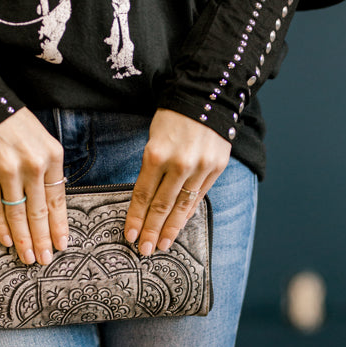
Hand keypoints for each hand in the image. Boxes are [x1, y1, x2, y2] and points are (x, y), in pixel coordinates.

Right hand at [0, 108, 67, 264]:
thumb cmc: (14, 125)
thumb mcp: (41, 141)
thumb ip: (47, 170)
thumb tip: (50, 204)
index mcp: (51, 156)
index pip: (57, 199)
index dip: (59, 225)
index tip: (61, 244)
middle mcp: (32, 165)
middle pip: (39, 212)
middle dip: (43, 240)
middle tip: (45, 260)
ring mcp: (7, 172)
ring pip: (18, 214)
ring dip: (23, 239)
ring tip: (28, 257)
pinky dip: (1, 227)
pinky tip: (7, 241)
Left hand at [124, 108, 231, 253]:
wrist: (207, 96)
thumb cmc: (174, 117)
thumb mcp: (154, 138)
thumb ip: (152, 168)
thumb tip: (147, 201)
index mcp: (156, 154)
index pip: (142, 194)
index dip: (135, 218)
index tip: (130, 235)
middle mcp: (178, 164)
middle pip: (161, 205)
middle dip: (150, 230)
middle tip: (144, 250)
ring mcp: (200, 168)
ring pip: (181, 206)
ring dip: (170, 229)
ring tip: (161, 245)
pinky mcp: (216, 168)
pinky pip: (198, 197)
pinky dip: (188, 214)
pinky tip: (179, 226)